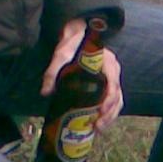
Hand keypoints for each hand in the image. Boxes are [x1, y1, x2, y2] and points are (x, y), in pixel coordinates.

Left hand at [40, 17, 123, 131]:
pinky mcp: (108, 81)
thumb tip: (45, 92)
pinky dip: (108, 111)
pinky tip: (98, 121)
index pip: (113, 85)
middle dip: (109, 114)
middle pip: (117, 96)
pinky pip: (112, 97)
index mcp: (107, 62)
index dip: (109, 101)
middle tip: (98, 127)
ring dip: (110, 116)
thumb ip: (53, 71)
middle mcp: (113, 70)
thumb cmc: (72, 42)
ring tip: (98, 129)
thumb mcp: (61, 54)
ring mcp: (112, 76)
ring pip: (117, 99)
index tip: (100, 113)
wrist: (78, 32)